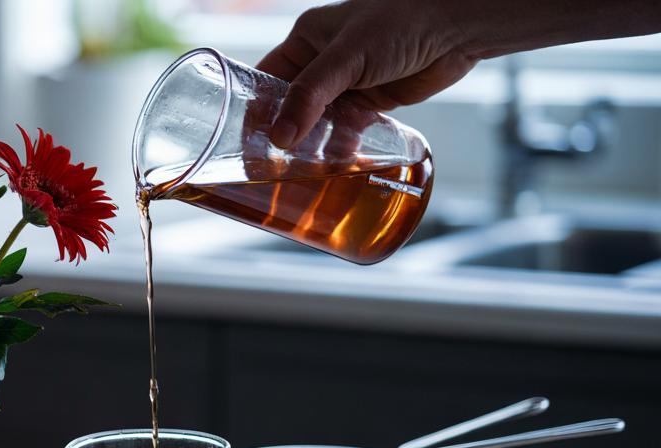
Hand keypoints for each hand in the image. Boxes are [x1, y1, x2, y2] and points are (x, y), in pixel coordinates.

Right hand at [258, 0, 477, 147]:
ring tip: (298, 175)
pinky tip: (334, 166)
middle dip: (282, 135)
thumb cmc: (400, 21)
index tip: (241, 142)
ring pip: (318, 123)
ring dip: (311, 147)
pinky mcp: (372, 102)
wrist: (457, 25)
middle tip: (266, 167)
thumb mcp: (346, 57)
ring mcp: (348, 84)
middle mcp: (323, 63)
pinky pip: (347, 130)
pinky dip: (340, 148)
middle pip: (290, 106)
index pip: (266, 80)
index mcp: (306, 40)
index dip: (254, 110)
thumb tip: (280, 138)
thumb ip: (311, 96)